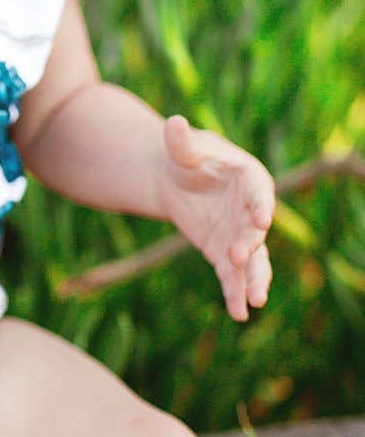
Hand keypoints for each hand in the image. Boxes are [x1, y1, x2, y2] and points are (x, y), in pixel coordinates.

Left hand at [159, 115, 274, 321]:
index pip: (260, 192)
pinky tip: (238, 313)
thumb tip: (173, 123)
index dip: (261, 204)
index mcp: (249, 178)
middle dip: (250, 245)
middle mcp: (251, 210)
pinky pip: (233, 275)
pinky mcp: (225, 253)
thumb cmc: (186, 155)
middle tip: (239, 257)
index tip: (262, 218)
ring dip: (254, 279)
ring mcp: (240, 234)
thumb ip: (180, 141)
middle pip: (255, 230)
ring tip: (256, 302)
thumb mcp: (182, 147)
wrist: (175, 178)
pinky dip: (235, 292)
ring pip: (253, 260)